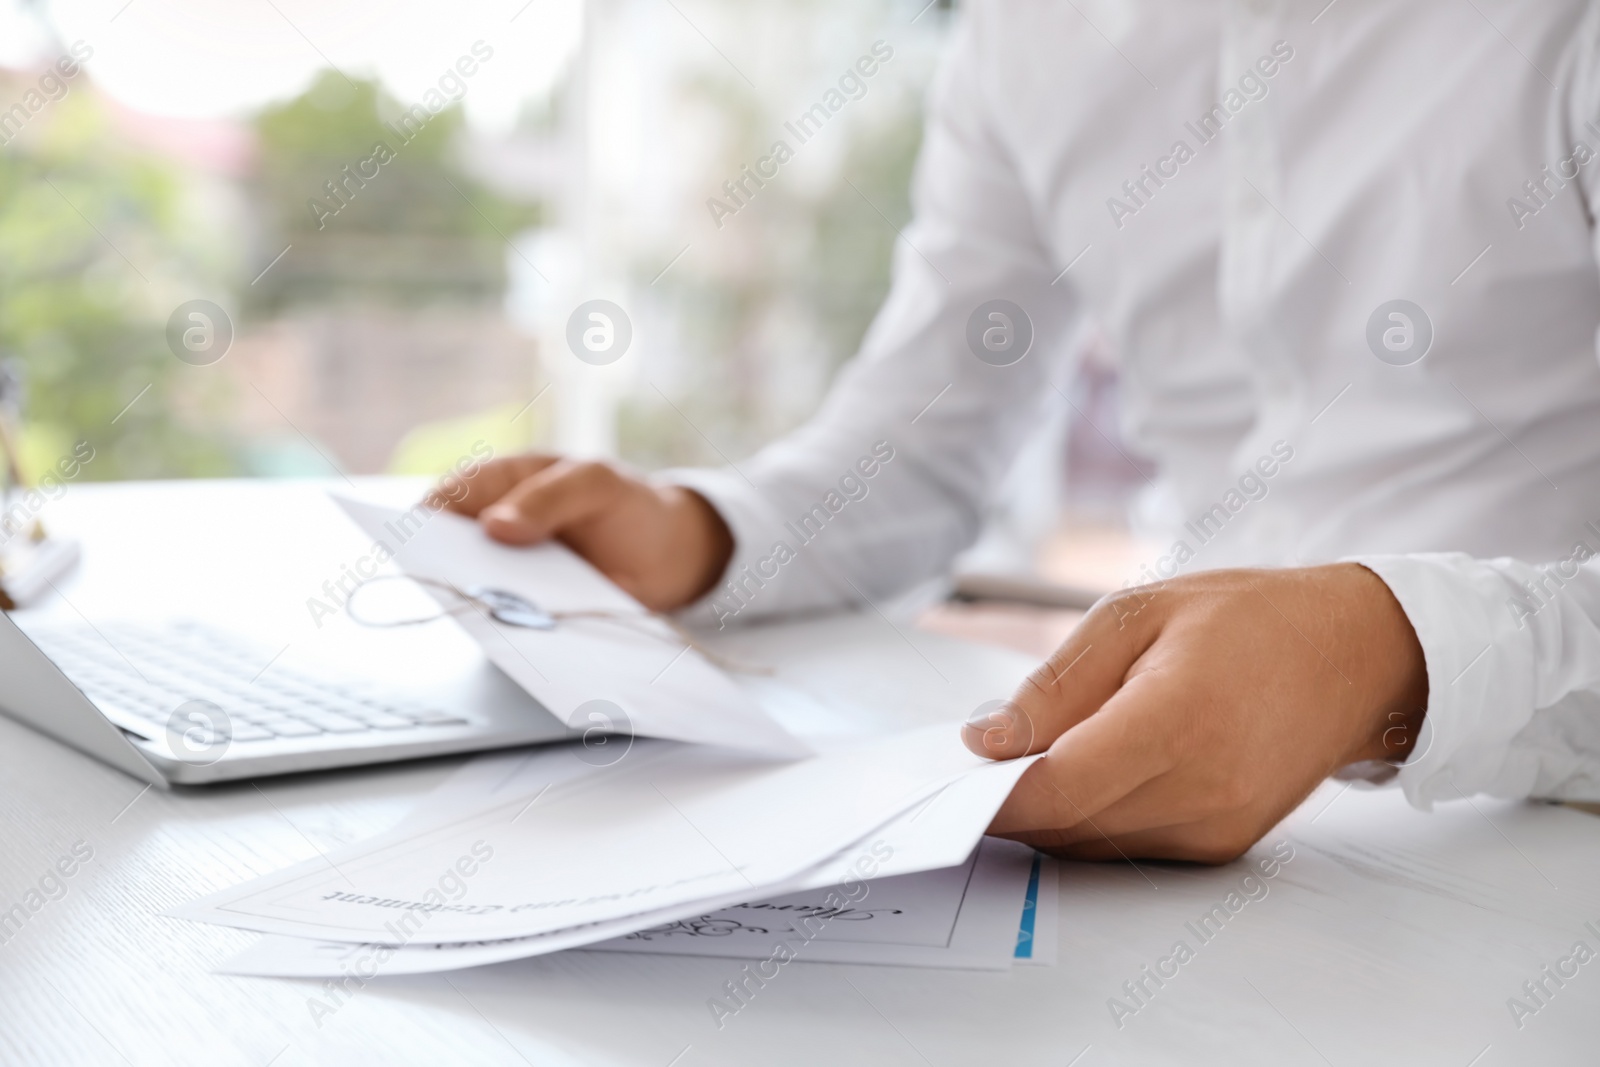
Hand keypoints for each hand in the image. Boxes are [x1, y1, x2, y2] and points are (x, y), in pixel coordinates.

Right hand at [431, 454, 733, 611]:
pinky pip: (509, 626)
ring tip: (497, 617)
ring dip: (482, 609)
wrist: (669, 556)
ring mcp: (509, 577)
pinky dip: (512, 634)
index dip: (426, 522)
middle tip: (465, 586)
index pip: (446, 499)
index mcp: (500, 485)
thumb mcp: (597, 483)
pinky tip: (524, 640)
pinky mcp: (529, 613)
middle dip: (450, 572)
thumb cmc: (625, 503)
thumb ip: (550, 497)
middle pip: (449, 555)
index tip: (423, 546)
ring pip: (476, 596)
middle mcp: (493, 533)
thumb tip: (494, 525)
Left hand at [963, 564, 1428, 863]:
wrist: (1352, 656)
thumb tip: (986, 742)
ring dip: (1046, 812)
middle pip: (1064, 825)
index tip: (949, 774)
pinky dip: (1089, 818)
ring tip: (1033, 756)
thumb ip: (1055, 685)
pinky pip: (1125, 848)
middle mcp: (1201, 791)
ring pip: (1089, 845)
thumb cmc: (1243, 620)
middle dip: (1007, 801)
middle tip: (976, 761)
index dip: (992, 792)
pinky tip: (1086, 771)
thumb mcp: (1135, 615)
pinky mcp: (1220, 847)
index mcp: (1177, 721)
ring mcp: (1214, 828)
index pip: (1058, 788)